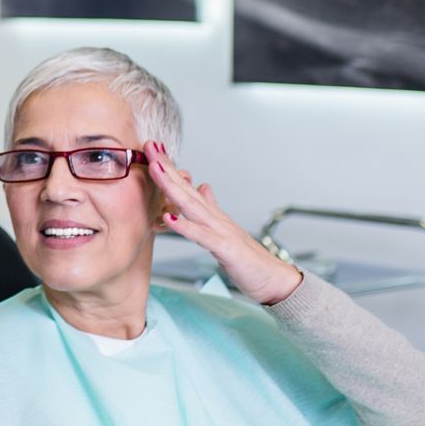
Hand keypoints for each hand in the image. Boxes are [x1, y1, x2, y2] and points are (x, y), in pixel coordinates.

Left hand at [146, 142, 301, 304]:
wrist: (275, 279)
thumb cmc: (249, 260)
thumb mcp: (225, 231)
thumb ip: (212, 209)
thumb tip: (203, 187)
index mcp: (212, 215)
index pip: (187, 188)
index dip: (169, 169)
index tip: (152, 149)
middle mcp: (215, 218)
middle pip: (186, 189)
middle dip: (166, 168)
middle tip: (150, 146)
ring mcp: (221, 231)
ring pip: (191, 206)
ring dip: (172, 187)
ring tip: (155, 169)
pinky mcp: (226, 248)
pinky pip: (201, 236)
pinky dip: (184, 226)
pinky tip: (168, 217)